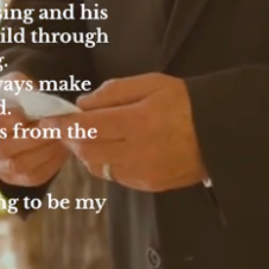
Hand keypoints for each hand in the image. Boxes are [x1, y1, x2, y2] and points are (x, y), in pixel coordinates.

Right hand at [0, 72, 68, 186]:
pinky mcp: (14, 178)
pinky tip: (63, 147)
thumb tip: (31, 95)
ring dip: (43, 150)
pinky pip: (33, 176)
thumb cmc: (9, 95)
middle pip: (1, 148)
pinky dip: (51, 162)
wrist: (13, 114)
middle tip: (52, 125)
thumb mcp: (10, 83)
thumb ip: (17, 85)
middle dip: (30, 136)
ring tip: (62, 135)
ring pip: (18, 165)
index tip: (20, 116)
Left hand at [40, 73, 207, 191]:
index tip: (50, 119)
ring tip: (88, 136)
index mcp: (138, 121)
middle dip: (71, 138)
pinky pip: (115, 176)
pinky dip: (105, 163)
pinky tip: (111, 148)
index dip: (64, 124)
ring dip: (86, 152)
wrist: (218, 132)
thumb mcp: (149, 83)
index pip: (87, 127)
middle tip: (66, 126)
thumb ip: (113, 93)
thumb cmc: (183, 101)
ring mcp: (144, 171)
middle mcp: (139, 151)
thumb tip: (83, 104)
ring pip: (98, 166)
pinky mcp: (150, 184)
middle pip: (87, 150)